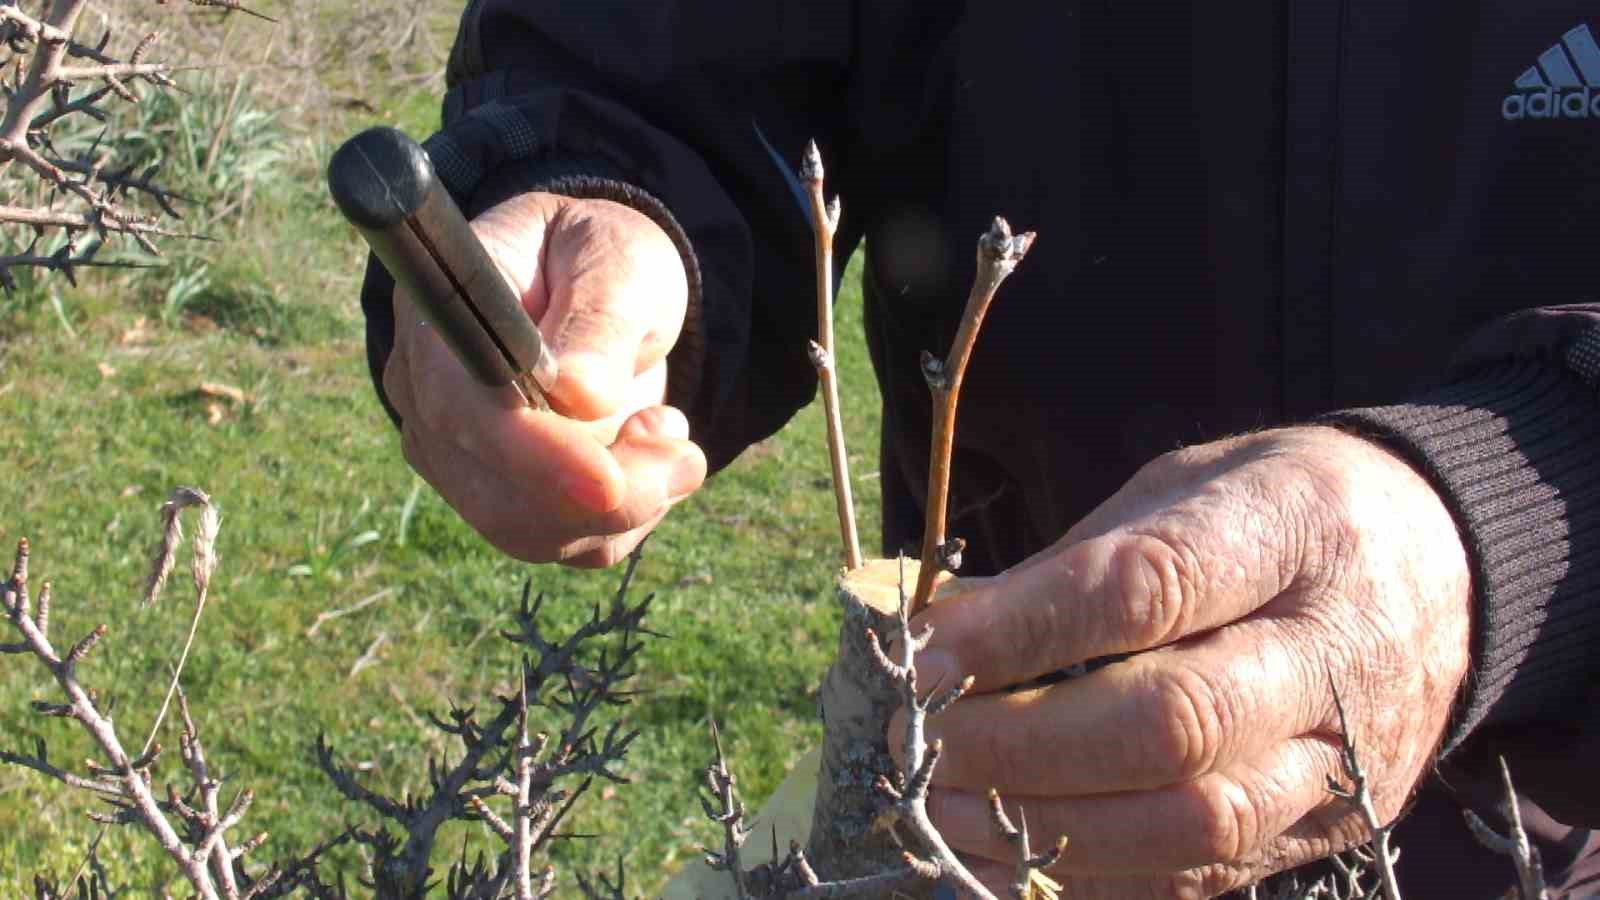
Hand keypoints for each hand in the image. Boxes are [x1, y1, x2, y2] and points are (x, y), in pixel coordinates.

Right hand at [382, 192, 705, 566]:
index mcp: (437, 320)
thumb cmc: (597, 258)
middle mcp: (429, 402)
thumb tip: (580, 396)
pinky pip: (574, 544)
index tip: (609, 480)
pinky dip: (633, 512)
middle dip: (606, 494)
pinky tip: (649, 447)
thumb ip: (598, 321)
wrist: (603, 289)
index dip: (531, 455)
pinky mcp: (505, 503)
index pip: (461, 413)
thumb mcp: (613, 261)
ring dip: (631, 502)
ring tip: (668, 427)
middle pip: (496, 496)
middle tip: (684, 452)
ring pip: (539, 533)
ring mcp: (458, 462)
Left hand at [893, 426, 1471, 897]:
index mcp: (1295, 530)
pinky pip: (1207, 876)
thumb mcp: (1188, 482)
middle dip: (1025, 744)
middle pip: (1175, 723)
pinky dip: (1096, 876)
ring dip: (1050, 828)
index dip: (1025, 629)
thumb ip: (1081, 558)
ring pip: (1196, 823)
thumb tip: (950, 632)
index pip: (1151, 589)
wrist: (1443, 568)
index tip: (928, 651)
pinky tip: (1009, 857)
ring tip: (946, 811)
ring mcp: (1342, 758)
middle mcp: (1333, 654)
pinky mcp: (1328, 830)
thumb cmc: (1280, 512)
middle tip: (922, 743)